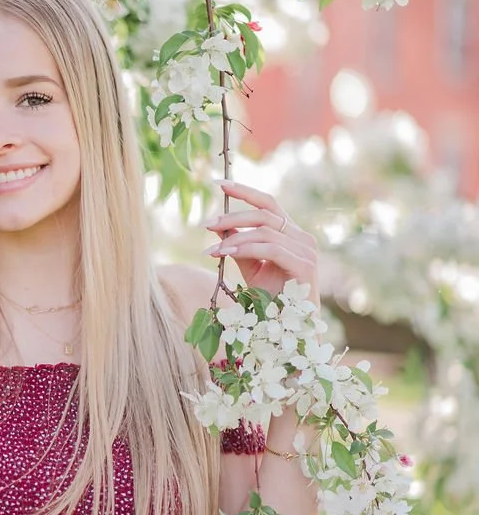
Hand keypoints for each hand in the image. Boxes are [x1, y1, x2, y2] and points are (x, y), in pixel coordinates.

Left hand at [203, 179, 318, 304]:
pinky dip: (245, 249)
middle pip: (264, 214)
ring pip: (265, 231)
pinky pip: (271, 249)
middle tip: (206, 224)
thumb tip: (217, 226)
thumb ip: (237, 244)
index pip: (268, 204)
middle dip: (232, 217)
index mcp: (291, 234)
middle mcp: (303, 238)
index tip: (218, 184)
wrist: (289, 329)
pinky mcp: (305, 266)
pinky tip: (225, 253)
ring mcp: (307, 251)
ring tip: (211, 250)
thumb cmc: (270, 299)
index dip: (244, 191)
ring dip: (233, 237)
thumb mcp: (249, 266)